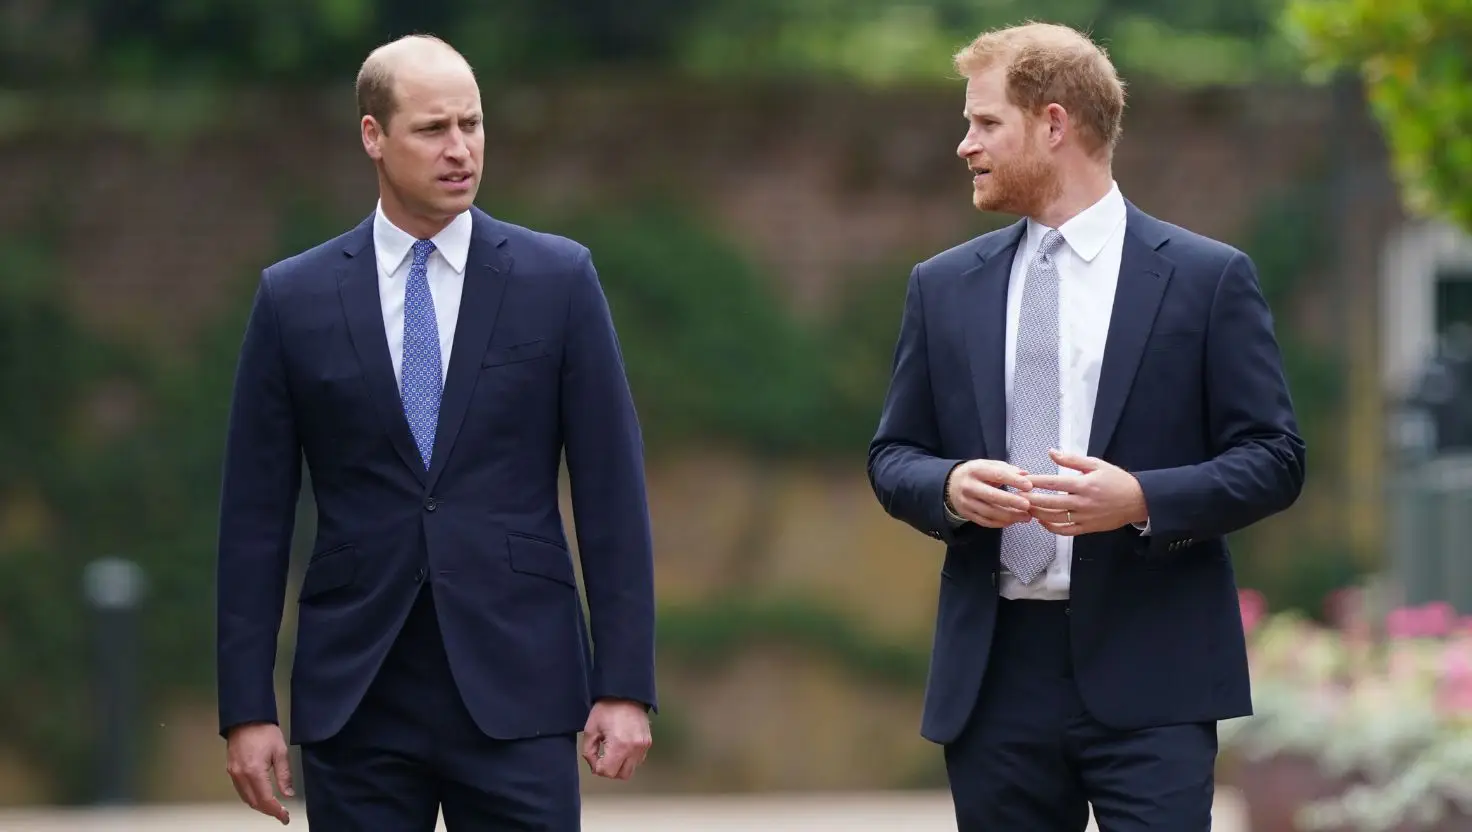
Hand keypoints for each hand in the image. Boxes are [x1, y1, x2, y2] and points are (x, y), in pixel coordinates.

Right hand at [225, 722, 292, 824]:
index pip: (266, 800)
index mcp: (254, 771)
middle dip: (268, 811)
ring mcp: (234, 774)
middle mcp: (241, 775)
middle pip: (254, 802)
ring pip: (246, 798)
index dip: (276, 811)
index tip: (285, 817)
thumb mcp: (281, 752)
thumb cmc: (264, 731)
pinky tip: (260, 796)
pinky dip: (251, 797)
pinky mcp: (231, 770)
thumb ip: (284, 775)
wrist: (246, 718)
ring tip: (273, 807)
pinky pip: (240, 790)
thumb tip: (288, 793)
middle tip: (282, 814)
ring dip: (259, 805)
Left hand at [581, 699, 651, 780]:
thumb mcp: (590, 729)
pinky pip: (638, 761)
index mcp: (619, 744)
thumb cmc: (607, 708)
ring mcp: (643, 746)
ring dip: (620, 766)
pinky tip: (621, 748)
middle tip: (602, 758)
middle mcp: (634, 748)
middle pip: (621, 775)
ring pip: (631, 770)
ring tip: (612, 752)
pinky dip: (629, 760)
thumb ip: (589, 752)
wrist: (626, 693)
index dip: (597, 768)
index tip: (594, 758)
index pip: (608, 772)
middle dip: (609, 770)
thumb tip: (594, 766)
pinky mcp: (648, 743)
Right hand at [945, 458, 1033, 527]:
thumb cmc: (975, 473)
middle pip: (991, 496)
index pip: (996, 474)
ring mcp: (966, 502)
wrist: (950, 484)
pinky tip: (1012, 522)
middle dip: (1011, 501)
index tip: (1029, 486)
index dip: (1013, 480)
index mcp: (975, 470)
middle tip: (1028, 505)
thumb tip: (1025, 474)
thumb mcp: (987, 465)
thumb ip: (1006, 469)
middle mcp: (969, 486)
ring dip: (1009, 516)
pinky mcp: (966, 514)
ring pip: (989, 512)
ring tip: (1026, 517)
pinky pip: (985, 522)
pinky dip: (1000, 523)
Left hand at [1025, 449, 1146, 535]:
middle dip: (1031, 500)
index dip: (1035, 482)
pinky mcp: (1088, 528)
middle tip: (1016, 496)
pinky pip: (1066, 531)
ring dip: (1038, 513)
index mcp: (1084, 484)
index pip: (1054, 483)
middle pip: (1050, 503)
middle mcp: (1083, 502)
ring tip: (1025, 507)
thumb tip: (1051, 452)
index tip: (1022, 479)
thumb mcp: (1096, 464)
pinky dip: (1051, 528)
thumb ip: (1071, 460)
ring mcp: (1085, 517)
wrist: (1137, 500)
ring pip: (1055, 518)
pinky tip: (1042, 521)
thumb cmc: (1116, 480)